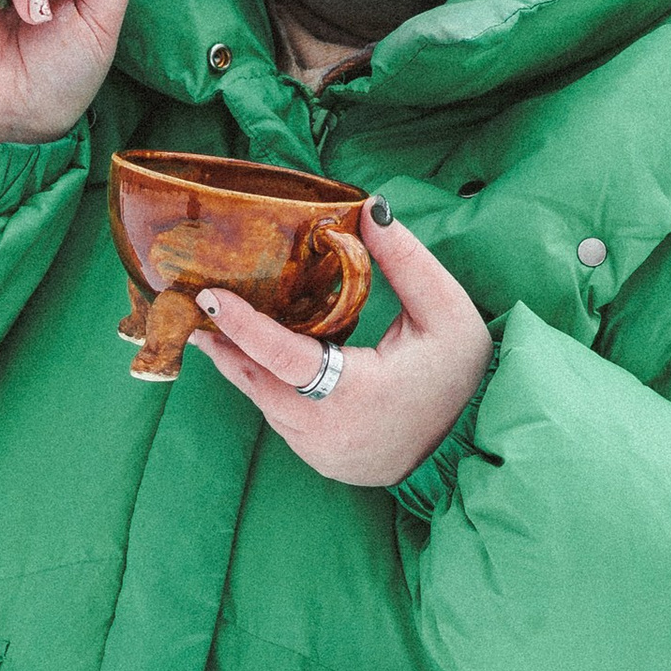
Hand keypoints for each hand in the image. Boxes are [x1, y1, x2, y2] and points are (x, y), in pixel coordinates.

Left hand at [190, 202, 492, 489]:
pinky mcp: (323, 461)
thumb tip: (370, 209)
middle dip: (227, 346)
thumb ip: (406, 261)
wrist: (472, 445)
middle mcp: (329, 431)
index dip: (243, 326)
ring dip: (245, 367)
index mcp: (357, 393)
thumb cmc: (459, 376)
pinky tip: (264, 362)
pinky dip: (270, 389)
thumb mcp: (446, 311)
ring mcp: (323, 452)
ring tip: (218, 331)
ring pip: (266, 404)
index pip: (282, 356)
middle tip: (198, 312)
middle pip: (259, 382)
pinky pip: (282, 421)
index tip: (210, 298)